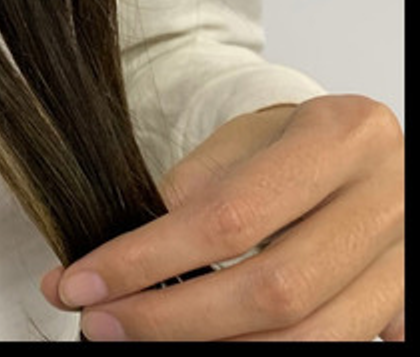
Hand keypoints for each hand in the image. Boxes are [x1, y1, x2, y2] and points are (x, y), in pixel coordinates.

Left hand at [41, 95, 403, 340]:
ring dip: (212, 349)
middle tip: (102, 324)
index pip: (229, 216)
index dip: (148, 259)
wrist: (358, 151)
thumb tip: (109, 270)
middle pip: (272, 291)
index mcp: (341, 135)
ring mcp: (406, 262)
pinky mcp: (405, 306)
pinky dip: (257, 351)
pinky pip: (328, 349)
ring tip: (140, 337)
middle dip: (172, 319)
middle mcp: (387, 199)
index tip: (83, 283)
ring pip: (306, 339)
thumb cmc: (288, 141)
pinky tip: (203, 343)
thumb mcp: (238, 141)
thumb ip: (187, 196)